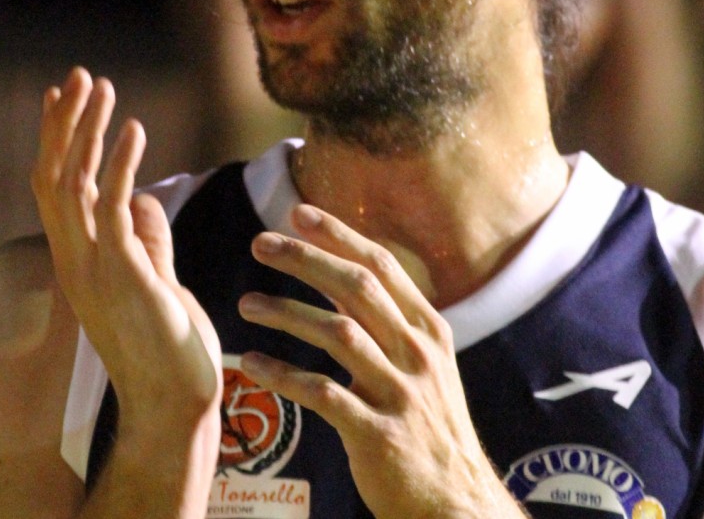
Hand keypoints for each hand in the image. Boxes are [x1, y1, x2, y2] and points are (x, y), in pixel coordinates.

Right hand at [30, 68, 221, 444]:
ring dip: (87, 132)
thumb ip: (148, 240)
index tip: (64, 95)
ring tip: (102, 87)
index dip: (57, 138)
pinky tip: (134, 129)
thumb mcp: (155, 281)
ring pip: (75, 185)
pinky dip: (122, 164)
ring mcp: (94, 270)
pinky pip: (115, 210)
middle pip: (54, 177)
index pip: (56, 187)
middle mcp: (76, 261)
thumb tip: (146, 201)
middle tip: (80, 74)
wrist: (173, 403)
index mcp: (79, 260)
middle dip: (65, 122)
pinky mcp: (124, 277)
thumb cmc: (168, 347)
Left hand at [237, 205, 523, 518]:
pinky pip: (322, 394)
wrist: (456, 503)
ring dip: (286, 313)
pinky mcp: (378, 435)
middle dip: (305, 259)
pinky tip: (253, 366)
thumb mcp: (425, 366)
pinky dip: (283, 376)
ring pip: (337, 335)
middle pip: (357, 288)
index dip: (339, 235)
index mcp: (428, 331)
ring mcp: (400, 394)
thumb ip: (389, 322)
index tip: (298, 213)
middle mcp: (418, 354)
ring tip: (246, 303)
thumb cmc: (429, 428)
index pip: (381, 266)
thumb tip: (345, 273)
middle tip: (260, 243)